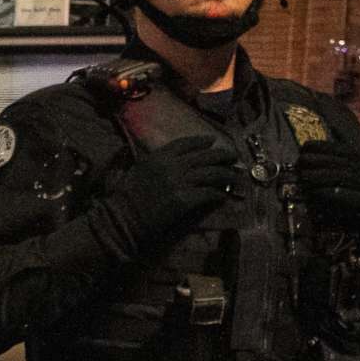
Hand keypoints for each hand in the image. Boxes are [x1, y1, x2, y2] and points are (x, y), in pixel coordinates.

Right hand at [91, 137, 236, 261]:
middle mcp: (170, 165)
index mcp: (158, 156)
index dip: (202, 141)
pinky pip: (208, 193)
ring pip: (212, 174)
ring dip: (227, 175)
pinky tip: (224, 196)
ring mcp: (178, 182)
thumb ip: (154, 162)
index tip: (212, 141)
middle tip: (234, 158)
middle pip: (205, 156)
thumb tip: (170, 161)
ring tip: (237, 177)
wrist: (122, 219)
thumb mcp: (137, 171)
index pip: (186, 143)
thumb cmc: (124, 198)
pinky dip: (218, 194)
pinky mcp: (184, 200)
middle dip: (222, 156)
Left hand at [298, 138, 359, 263]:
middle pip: (341, 161)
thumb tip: (334, 131)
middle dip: (318, 160)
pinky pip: (348, 196)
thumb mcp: (356, 173)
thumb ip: (344, 156)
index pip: (342, 148)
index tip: (304, 148)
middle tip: (300, 163)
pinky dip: (331, 193)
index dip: (323, 146)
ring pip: (344, 177)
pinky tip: (317, 192)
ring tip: (304, 176)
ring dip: (321, 175)